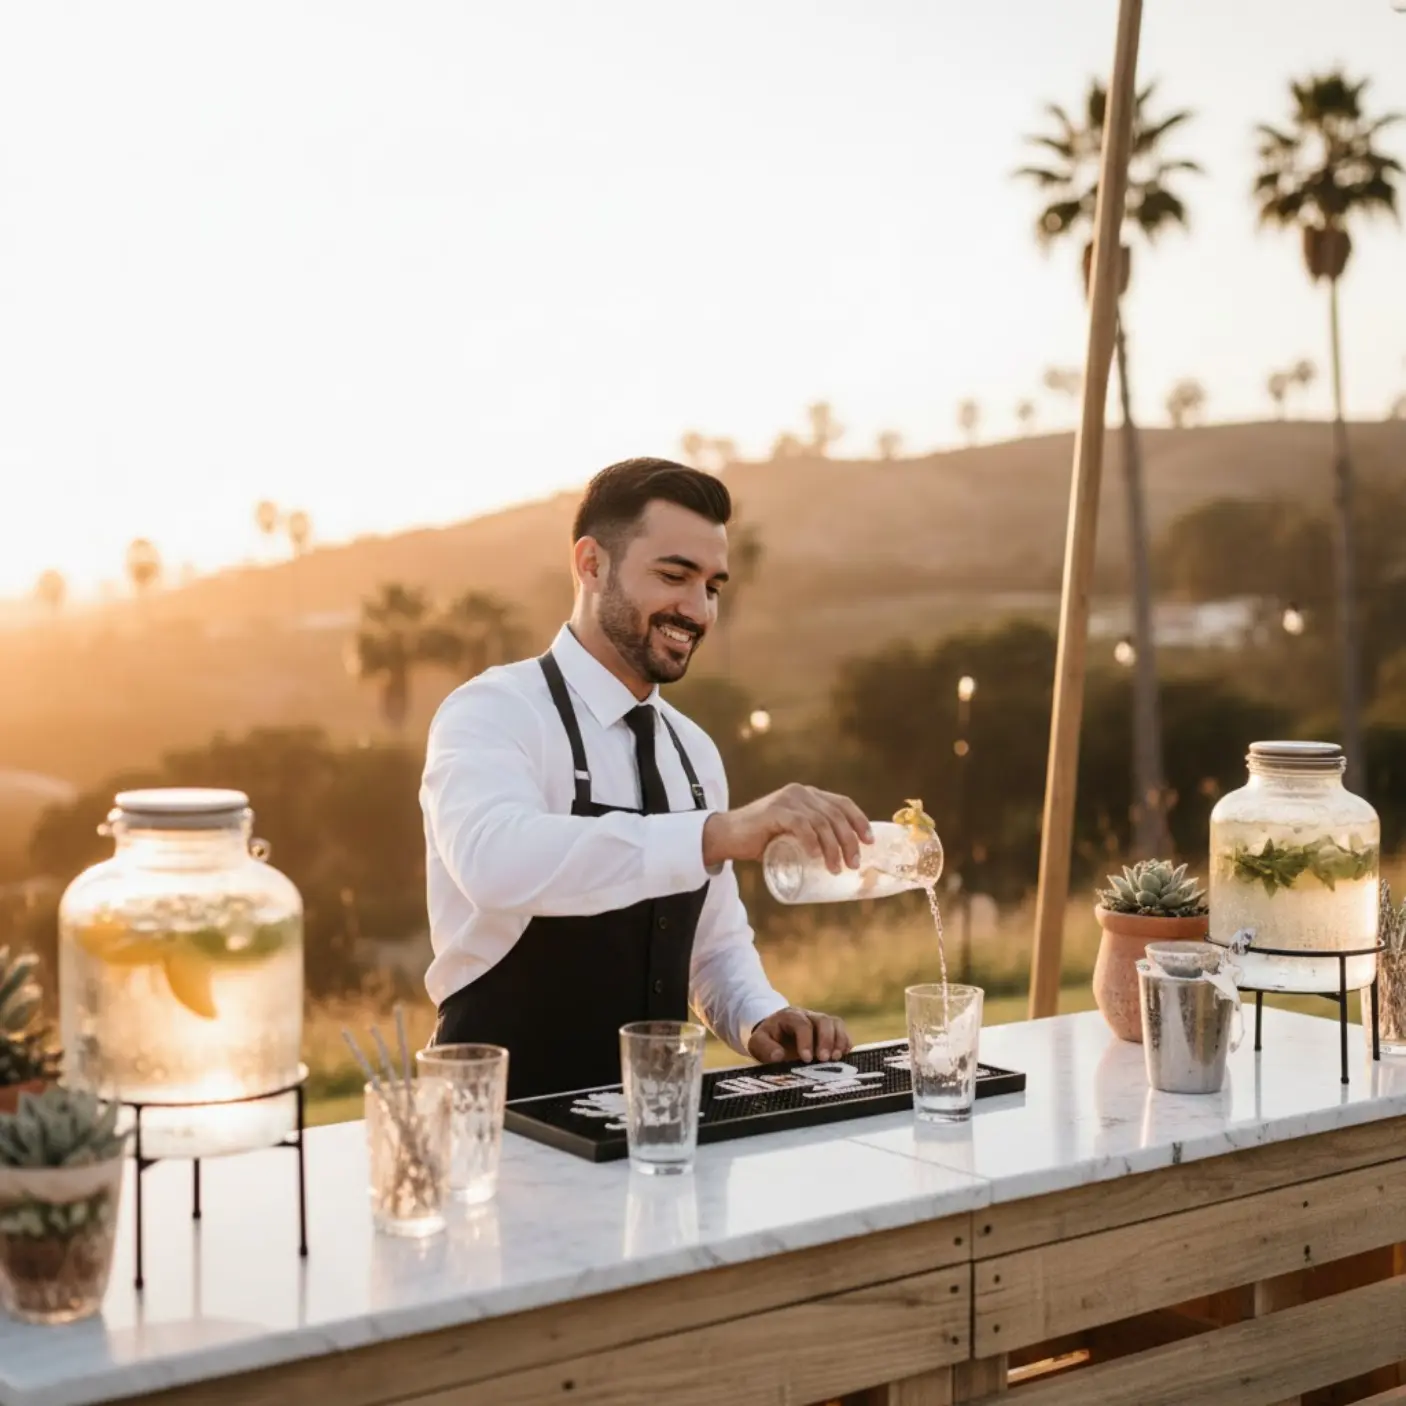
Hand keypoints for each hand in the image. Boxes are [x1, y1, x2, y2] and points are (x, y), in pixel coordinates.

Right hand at [702, 782, 871, 873]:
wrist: (727, 836)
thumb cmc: (761, 840)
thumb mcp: (792, 835)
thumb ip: (810, 837)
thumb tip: (841, 861)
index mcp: (808, 795)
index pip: (842, 803)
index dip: (860, 820)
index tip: (870, 841)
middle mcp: (800, 793)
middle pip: (835, 815)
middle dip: (849, 841)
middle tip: (854, 865)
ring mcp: (787, 800)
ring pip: (821, 822)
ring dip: (833, 847)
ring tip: (836, 868)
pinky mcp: (773, 811)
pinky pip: (800, 824)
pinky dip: (811, 840)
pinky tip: (815, 856)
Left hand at [747, 1006, 852, 1064]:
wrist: (776, 1033)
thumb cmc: (768, 1040)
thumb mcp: (757, 1043)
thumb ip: (764, 1048)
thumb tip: (778, 1055)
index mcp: (789, 1017)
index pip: (802, 1024)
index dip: (806, 1041)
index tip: (806, 1058)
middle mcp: (808, 1016)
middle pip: (823, 1020)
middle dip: (826, 1040)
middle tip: (824, 1059)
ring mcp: (820, 1022)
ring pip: (835, 1023)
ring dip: (839, 1041)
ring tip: (836, 1059)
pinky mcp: (830, 1030)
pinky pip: (843, 1031)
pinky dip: (846, 1043)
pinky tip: (844, 1056)